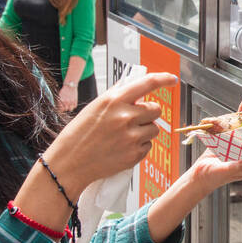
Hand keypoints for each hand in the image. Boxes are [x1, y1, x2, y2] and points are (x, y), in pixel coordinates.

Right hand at [41, 71, 177, 196]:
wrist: (70, 163)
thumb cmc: (79, 134)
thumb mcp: (95, 107)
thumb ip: (116, 96)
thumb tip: (133, 84)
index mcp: (114, 101)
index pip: (148, 83)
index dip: (164, 79)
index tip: (171, 80)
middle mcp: (125, 117)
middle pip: (156, 110)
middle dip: (148, 113)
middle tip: (133, 120)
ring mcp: (131, 137)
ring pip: (154, 129)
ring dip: (145, 131)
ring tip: (124, 136)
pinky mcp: (134, 154)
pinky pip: (148, 145)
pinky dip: (139, 146)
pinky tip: (122, 147)